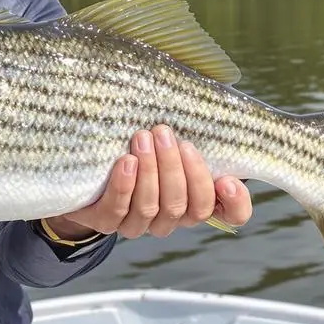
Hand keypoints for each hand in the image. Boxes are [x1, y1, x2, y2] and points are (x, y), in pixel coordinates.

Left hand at [45, 125, 251, 240]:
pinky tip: (126, 161)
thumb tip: (212, 99)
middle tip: (166, 134)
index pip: (232, 215)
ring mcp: (138, 224)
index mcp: (194, 199)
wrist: (87, 161)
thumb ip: (193, 125)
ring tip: (143, 138)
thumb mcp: (169, 132)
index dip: (236, 203)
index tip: (229, 180)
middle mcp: (171, 217)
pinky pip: (118, 211)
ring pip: (155, 208)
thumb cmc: (138, 140)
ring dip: (152, 171)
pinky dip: (125, 186)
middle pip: (189, 207)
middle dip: (179, 169)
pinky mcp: (106, 222)